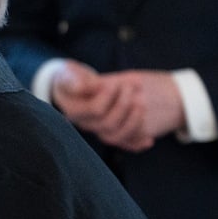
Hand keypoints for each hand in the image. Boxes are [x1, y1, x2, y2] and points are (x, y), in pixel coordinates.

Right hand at [50, 61, 184, 152]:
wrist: (77, 85)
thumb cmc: (72, 78)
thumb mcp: (69, 74)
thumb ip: (74, 80)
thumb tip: (81, 87)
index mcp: (73, 111)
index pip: (95, 110)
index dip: (109, 97)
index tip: (114, 84)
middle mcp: (85, 124)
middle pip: (108, 124)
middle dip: (123, 105)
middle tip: (129, 88)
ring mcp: (98, 130)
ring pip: (116, 137)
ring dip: (133, 123)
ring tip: (142, 105)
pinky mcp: (112, 133)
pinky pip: (124, 145)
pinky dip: (137, 143)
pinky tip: (149, 140)